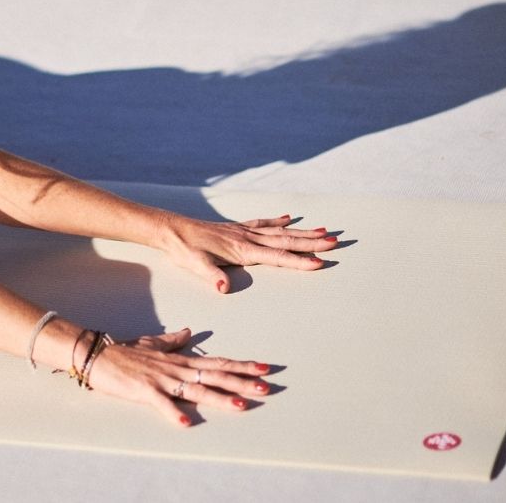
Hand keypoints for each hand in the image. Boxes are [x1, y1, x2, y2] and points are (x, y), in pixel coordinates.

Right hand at [86, 328, 271, 426]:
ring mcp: (162, 379)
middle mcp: (176, 368)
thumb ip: (172, 341)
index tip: (264, 367)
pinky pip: (162, 403)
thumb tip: (189, 332)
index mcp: (180, 360)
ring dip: (219, 398)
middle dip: (242, 381)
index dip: (241, 366)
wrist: (98, 354)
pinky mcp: (144, 390)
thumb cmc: (124, 352)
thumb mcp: (152, 344)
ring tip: (241, 405)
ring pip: (196, 389)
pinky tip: (186, 422)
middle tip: (266, 386)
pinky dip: (174, 412)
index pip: (217, 362)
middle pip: (215, 375)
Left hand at [158, 213, 337, 292]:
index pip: (276, 257)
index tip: (319, 262)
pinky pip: (262, 223)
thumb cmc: (183, 249)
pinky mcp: (235, 228)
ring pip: (278, 231)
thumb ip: (211, 276)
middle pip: (285, 241)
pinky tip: (289, 217)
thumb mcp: (194, 265)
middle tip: (336, 242)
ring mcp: (242, 231)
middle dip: (311, 243)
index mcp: (241, 250)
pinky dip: (277, 221)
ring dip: (302, 232)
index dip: (298, 261)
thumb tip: (224, 289)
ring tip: (324, 231)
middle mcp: (246, 238)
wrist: (170, 229)